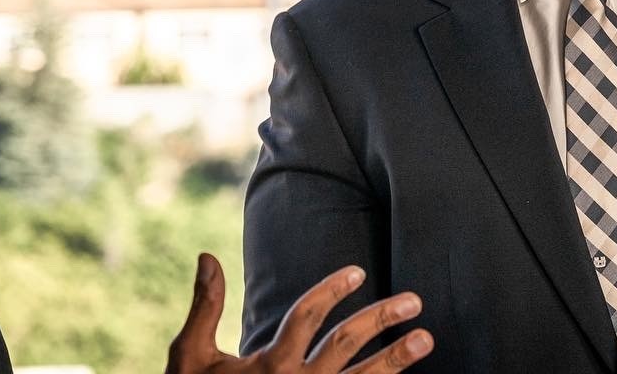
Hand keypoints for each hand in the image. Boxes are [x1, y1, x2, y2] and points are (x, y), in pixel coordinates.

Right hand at [165, 253, 432, 373]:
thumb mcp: (190, 358)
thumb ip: (205, 306)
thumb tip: (207, 255)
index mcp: (268, 365)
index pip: (307, 318)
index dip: (332, 290)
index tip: (358, 272)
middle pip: (345, 345)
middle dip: (380, 321)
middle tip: (414, 301)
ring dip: (396, 360)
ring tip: (425, 339)